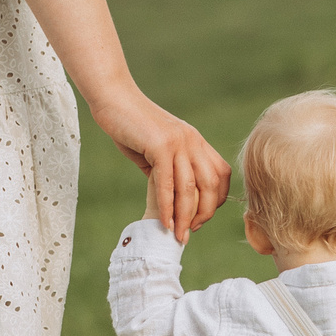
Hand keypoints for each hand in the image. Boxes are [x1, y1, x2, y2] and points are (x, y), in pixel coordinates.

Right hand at [96, 94, 229, 243]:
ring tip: (179, 236)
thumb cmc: (131, 126)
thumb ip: (168, 171)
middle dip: (204, 214)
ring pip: (189, 188)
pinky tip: (164, 223)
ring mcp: (178, 142)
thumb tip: (172, 199)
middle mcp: (193, 141)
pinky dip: (167, 207)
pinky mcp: (160, 145)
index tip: (201, 218)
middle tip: (190, 232)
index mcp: (196, 141)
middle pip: (211, 185)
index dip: (216, 201)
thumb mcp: (157, 149)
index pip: (221, 175)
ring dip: (186, 217)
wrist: (113, 99)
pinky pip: (167, 183)